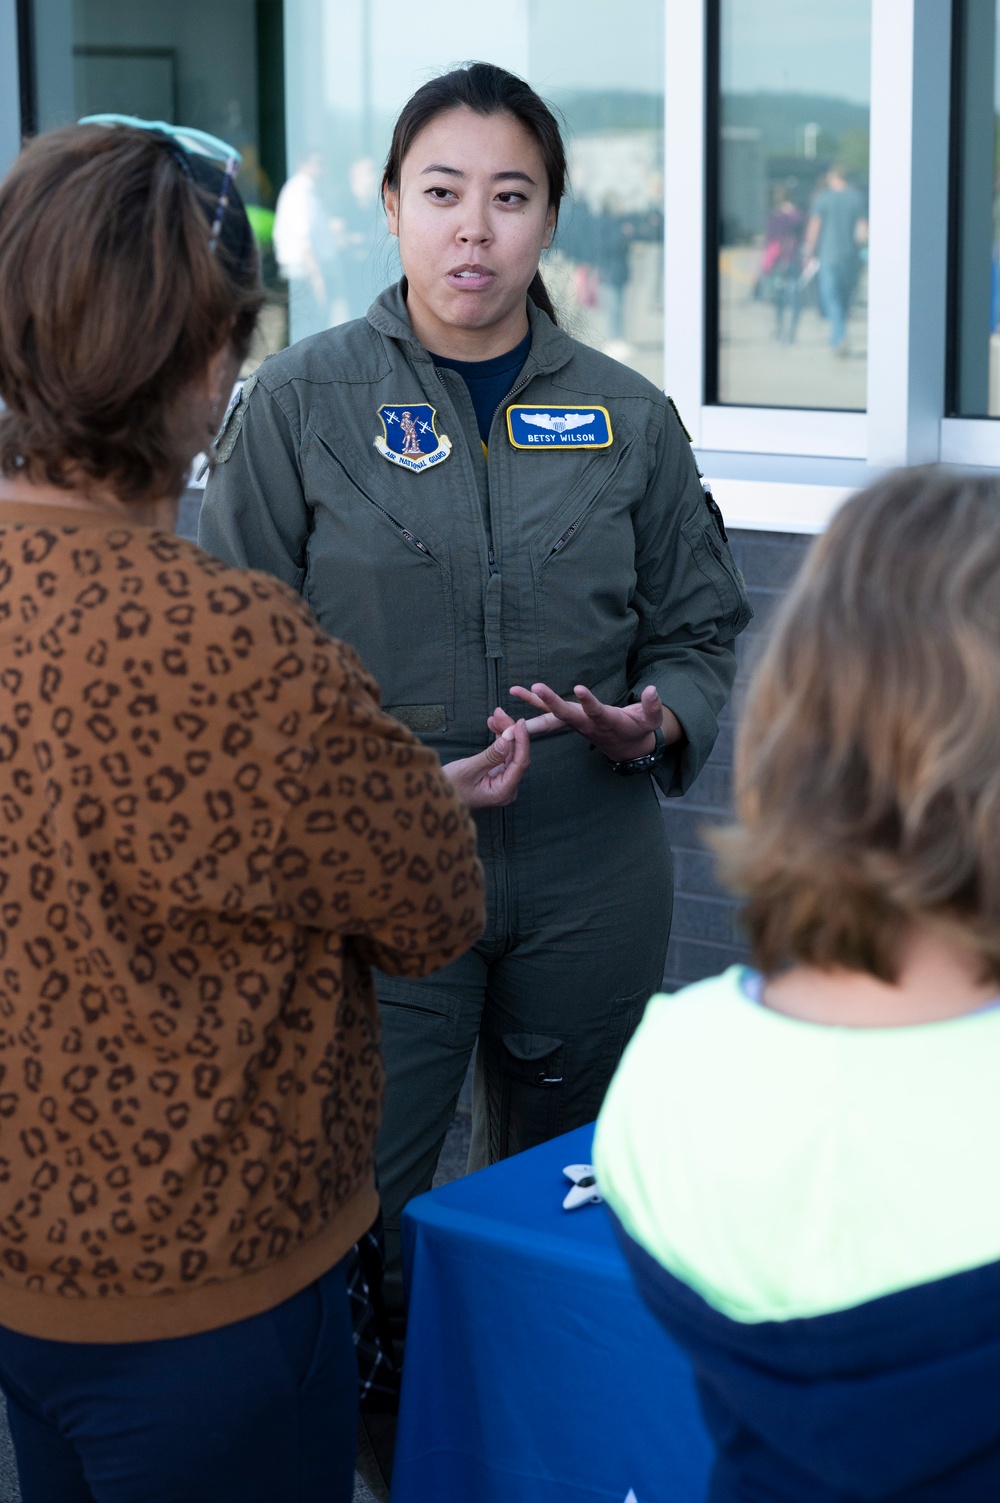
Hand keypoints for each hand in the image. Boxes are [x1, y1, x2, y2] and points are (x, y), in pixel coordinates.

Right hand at [442, 717, 529, 808]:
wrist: (437, 801)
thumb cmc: (449, 789)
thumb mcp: (467, 770)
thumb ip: (490, 756)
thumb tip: (507, 740)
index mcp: (503, 791)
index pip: (520, 763)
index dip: (522, 741)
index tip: (519, 722)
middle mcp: (507, 788)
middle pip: (516, 755)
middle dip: (510, 732)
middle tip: (499, 713)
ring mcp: (503, 782)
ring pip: (510, 753)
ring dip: (504, 733)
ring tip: (495, 716)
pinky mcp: (496, 776)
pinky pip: (503, 755)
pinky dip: (499, 740)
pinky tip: (494, 726)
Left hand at [492, 682, 681, 763]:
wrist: (627, 748)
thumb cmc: (640, 729)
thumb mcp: (651, 720)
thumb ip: (652, 706)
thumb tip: (653, 689)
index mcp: (607, 722)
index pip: (596, 712)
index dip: (588, 701)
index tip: (578, 688)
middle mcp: (587, 724)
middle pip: (566, 714)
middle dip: (551, 702)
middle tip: (537, 687)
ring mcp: (576, 723)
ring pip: (551, 716)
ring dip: (532, 705)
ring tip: (513, 690)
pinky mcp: (570, 719)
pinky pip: (548, 712)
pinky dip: (532, 703)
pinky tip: (516, 691)